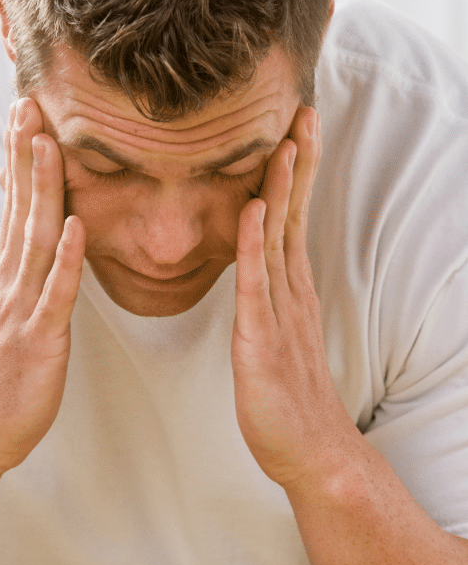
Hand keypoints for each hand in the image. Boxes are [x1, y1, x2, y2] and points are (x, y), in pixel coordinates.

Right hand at [0, 97, 85, 475]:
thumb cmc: (1, 375)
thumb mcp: (13, 312)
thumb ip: (25, 272)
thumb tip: (39, 237)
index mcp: (9, 272)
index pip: (16, 201)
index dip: (20, 155)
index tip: (26, 107)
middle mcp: (11, 280)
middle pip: (21, 205)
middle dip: (25, 152)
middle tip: (28, 99)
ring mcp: (22, 306)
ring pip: (35, 237)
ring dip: (42, 188)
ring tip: (48, 141)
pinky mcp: (39, 338)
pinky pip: (55, 293)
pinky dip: (64, 259)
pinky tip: (74, 225)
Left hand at [232, 106, 356, 492]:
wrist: (310, 453)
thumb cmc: (285, 399)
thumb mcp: (271, 337)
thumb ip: (266, 302)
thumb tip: (257, 273)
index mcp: (288, 290)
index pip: (290, 217)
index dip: (293, 172)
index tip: (294, 127)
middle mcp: (289, 292)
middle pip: (294, 213)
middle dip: (298, 161)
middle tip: (303, 111)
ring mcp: (279, 313)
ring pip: (280, 237)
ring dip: (282, 186)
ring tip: (286, 139)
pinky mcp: (262, 340)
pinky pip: (257, 283)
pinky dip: (255, 243)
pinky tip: (256, 209)